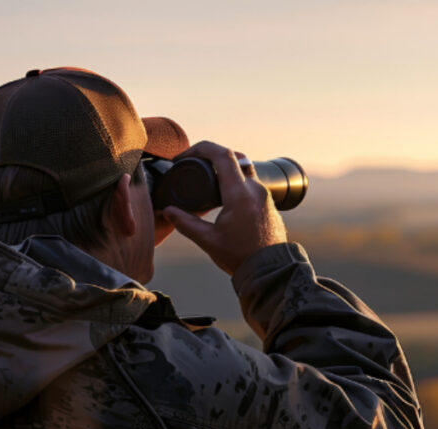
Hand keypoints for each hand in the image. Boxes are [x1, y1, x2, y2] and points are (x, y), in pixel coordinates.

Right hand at [162, 141, 287, 275]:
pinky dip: (235, 180)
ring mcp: (264, 195)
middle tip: (193, 164)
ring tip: (207, 179)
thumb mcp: (208, 240)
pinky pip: (251, 182)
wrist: (270, 271)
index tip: (184, 156)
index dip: (200, 149)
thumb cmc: (241, 257)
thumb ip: (186, 223)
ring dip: (225, 168)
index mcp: (240, 194)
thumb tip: (167, 211)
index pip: (222, 155)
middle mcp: (255, 189)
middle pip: (233, 157)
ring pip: (244, 168)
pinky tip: (223, 193)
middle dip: (211, 156)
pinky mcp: (268, 203)